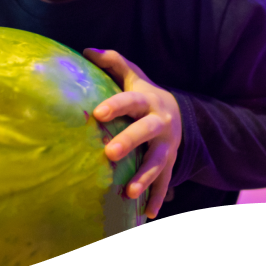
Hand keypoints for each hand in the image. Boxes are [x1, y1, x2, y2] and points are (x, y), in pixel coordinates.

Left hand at [83, 49, 181, 219]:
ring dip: (145, 177)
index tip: (97, 113)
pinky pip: (165, 183)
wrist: (179, 114)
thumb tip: (86, 51)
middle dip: (129, 142)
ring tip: (129, 192)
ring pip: (158, 162)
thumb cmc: (144, 94)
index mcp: (148, 100)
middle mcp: (161, 123)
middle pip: (146, 131)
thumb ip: (113, 62)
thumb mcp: (134, 76)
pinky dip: (156, 199)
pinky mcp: (171, 164)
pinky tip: (146, 215)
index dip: (116, 106)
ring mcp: (168, 146)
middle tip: (109, 153)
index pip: (131, 100)